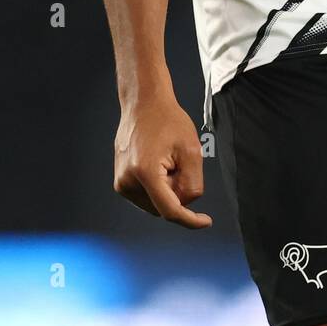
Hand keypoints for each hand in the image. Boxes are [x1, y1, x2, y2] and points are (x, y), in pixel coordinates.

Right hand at [114, 94, 212, 226]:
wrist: (143, 104)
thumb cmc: (168, 121)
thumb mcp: (191, 150)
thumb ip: (193, 183)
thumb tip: (186, 204)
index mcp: (145, 173)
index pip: (170, 210)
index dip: (190, 219)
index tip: (206, 221)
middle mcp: (127, 182)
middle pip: (163, 206)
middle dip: (178, 192)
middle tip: (180, 163)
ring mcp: (121, 183)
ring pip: (155, 203)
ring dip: (168, 189)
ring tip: (167, 160)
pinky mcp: (120, 182)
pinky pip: (147, 196)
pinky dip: (159, 186)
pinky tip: (159, 163)